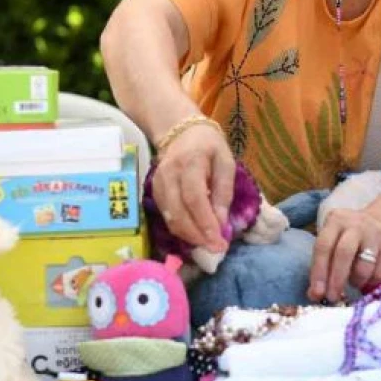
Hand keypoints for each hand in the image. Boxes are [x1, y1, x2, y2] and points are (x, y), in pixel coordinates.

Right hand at [150, 122, 235, 252]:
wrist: (180, 131)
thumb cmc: (209, 146)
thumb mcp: (225, 162)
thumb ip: (224, 191)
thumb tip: (221, 223)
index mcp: (190, 162)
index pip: (194, 198)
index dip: (206, 223)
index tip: (219, 242)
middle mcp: (169, 174)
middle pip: (178, 213)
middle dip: (198, 236)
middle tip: (216, 249)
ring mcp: (158, 183)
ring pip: (170, 218)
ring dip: (189, 236)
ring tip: (208, 244)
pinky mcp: (154, 191)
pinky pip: (166, 215)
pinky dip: (181, 229)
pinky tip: (195, 234)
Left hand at [308, 205, 380, 301]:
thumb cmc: (354, 237)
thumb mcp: (336, 241)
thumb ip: (324, 264)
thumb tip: (315, 295)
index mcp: (336, 221)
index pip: (323, 246)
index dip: (319, 271)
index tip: (317, 293)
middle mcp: (355, 224)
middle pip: (343, 254)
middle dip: (336, 280)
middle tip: (333, 298)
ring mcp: (375, 233)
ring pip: (363, 267)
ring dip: (356, 281)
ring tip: (356, 281)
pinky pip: (379, 273)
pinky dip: (371, 282)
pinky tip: (370, 276)